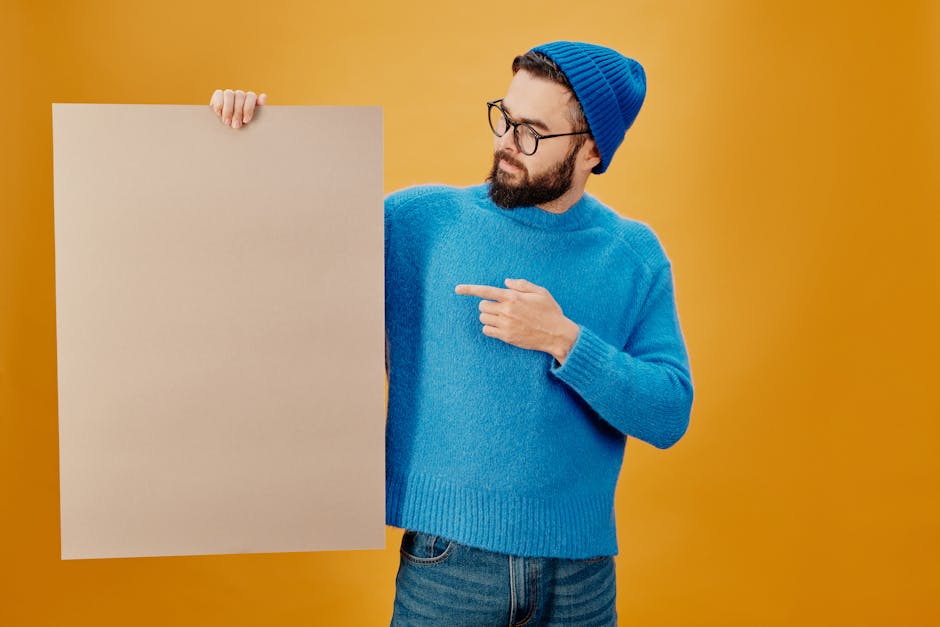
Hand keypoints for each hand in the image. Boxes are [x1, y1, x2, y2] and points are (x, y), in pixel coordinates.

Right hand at [209, 89, 266, 128]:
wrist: (226, 130)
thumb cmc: (241, 126)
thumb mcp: (250, 122)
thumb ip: (258, 111)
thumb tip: (263, 96)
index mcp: (250, 99)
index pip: (251, 96)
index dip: (248, 108)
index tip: (246, 120)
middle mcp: (240, 95)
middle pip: (240, 96)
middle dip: (238, 112)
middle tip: (236, 125)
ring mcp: (229, 94)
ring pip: (229, 94)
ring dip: (228, 109)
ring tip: (227, 122)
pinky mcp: (218, 95)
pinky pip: (218, 94)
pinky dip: (219, 104)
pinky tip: (219, 114)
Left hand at [455, 278, 579, 362]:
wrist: (557, 334)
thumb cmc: (550, 311)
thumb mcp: (540, 292)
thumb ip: (521, 285)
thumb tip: (506, 282)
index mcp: (513, 297)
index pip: (485, 291)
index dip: (469, 289)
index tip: (457, 289)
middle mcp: (507, 310)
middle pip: (482, 305)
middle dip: (488, 305)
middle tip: (501, 308)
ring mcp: (505, 324)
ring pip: (483, 318)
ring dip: (489, 316)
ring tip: (503, 317)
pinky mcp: (506, 337)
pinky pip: (487, 330)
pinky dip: (490, 328)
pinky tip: (502, 327)